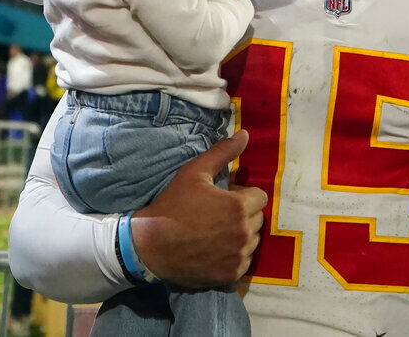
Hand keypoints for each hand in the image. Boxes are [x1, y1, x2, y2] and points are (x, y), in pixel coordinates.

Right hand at [130, 130, 266, 288]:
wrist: (150, 245)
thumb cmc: (172, 205)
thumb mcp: (194, 172)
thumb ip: (223, 152)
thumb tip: (246, 134)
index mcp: (239, 206)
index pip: (259, 197)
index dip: (242, 195)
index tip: (224, 198)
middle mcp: (244, 232)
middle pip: (257, 219)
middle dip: (243, 214)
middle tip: (218, 215)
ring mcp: (238, 256)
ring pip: (252, 241)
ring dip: (241, 235)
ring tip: (216, 232)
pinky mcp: (230, 275)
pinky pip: (244, 261)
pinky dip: (234, 256)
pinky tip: (214, 250)